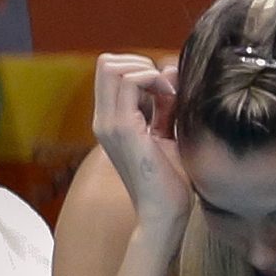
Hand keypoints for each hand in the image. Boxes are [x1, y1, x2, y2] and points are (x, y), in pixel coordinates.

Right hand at [90, 53, 192, 229]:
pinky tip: (172, 99)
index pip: (110, 71)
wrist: (164, 213)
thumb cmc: (170, 180)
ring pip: (113, 67)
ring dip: (147, 70)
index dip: (138, 68)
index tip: (164, 89)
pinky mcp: (122, 128)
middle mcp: (103, 119)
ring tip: (169, 93)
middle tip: (165, 87)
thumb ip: (165, 106)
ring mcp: (108, 123)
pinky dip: (154, 80)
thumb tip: (169, 71)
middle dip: (140, 63)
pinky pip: (131, 82)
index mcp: (110, 121)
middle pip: (106, 63)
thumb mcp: (168, 134)